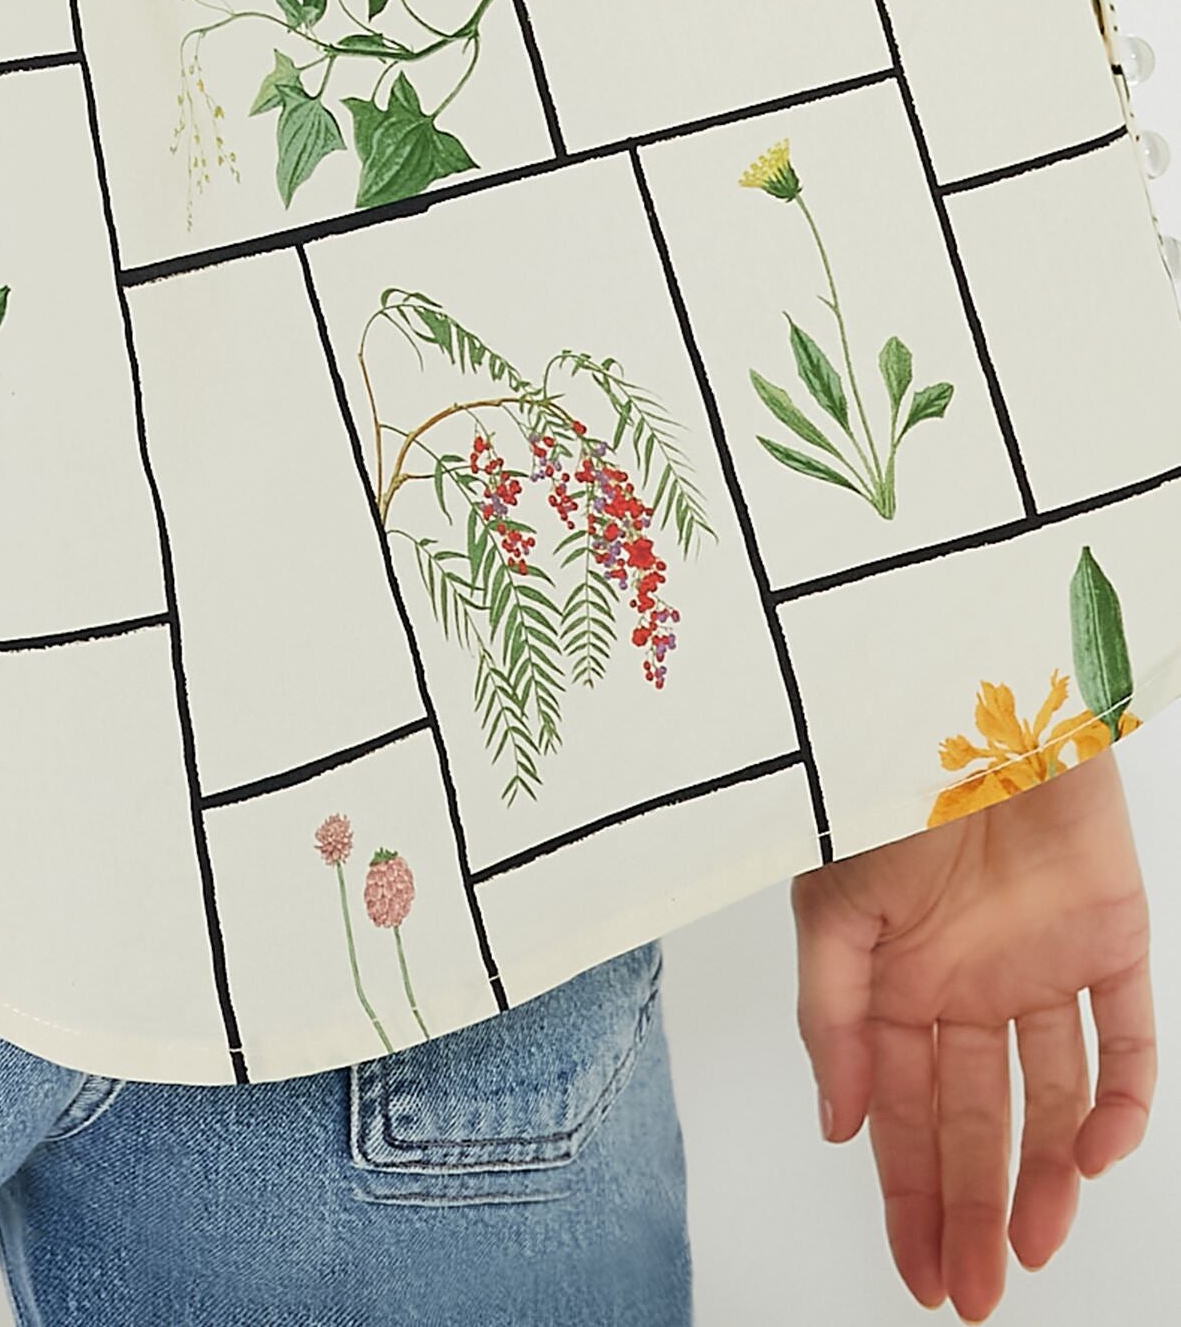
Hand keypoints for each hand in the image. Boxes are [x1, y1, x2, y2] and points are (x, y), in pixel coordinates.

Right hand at [791, 744, 1153, 1316]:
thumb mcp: (827, 903)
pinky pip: (1125, 1042)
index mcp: (895, 978)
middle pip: (974, 1120)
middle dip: (971, 1210)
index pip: (903, 1113)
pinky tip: (1096, 1156)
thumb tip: (838, 1127)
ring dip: (1045, 1176)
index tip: (920, 1276)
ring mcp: (1042, 964)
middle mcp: (969, 982)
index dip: (909, 1196)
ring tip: (1035, 1244)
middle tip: (973, 1294)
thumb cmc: (877, 777)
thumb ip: (831, 1017)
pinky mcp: (1113, 938)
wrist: (962, 685)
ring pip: (1052, 1098)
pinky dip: (1120, 1104)